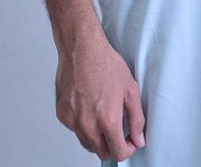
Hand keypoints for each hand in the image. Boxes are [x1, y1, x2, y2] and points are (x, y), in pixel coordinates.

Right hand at [55, 30, 146, 161]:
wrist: (81, 48)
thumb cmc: (105, 63)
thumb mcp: (130, 89)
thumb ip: (136, 119)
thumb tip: (138, 139)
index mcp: (107, 120)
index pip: (117, 153)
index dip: (127, 150)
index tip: (129, 142)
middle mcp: (87, 125)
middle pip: (101, 152)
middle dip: (113, 146)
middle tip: (119, 131)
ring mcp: (72, 121)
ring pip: (87, 143)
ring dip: (97, 138)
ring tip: (103, 115)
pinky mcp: (62, 114)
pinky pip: (74, 129)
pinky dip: (83, 125)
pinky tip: (89, 106)